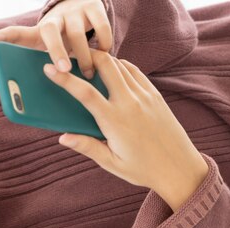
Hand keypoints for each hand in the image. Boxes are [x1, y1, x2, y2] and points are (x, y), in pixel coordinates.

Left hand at [0, 0, 111, 78]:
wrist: (88, 8)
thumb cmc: (66, 45)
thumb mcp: (52, 55)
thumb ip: (45, 73)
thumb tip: (39, 108)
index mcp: (38, 34)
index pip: (16, 33)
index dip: (0, 36)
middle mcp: (54, 19)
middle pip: (50, 32)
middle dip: (56, 52)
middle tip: (63, 70)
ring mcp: (74, 12)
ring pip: (77, 33)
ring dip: (84, 55)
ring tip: (88, 74)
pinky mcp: (95, 6)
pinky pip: (101, 25)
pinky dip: (104, 42)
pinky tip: (105, 56)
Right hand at [43, 49, 208, 211]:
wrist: (180, 168)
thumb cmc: (143, 169)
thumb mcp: (111, 162)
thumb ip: (87, 147)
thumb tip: (63, 137)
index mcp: (115, 121)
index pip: (85, 93)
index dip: (64, 79)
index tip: (48, 69)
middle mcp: (130, 103)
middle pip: (106, 65)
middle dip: (87, 56)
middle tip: (71, 57)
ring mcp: (145, 96)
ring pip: (120, 65)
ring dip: (103, 59)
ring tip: (89, 63)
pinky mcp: (156, 95)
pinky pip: (135, 72)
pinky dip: (120, 66)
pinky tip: (112, 71)